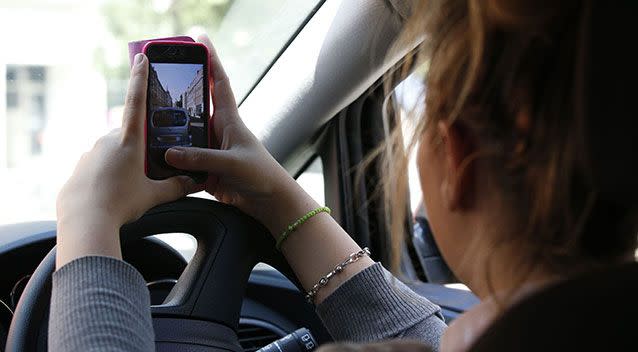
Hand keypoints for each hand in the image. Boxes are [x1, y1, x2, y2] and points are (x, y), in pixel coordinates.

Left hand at [56, 53, 196, 267]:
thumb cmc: (120, 204)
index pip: (137, 101)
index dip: (140, 78)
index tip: (141, 57)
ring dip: (124, 163)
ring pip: (114, 151)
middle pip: (130, 134)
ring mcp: (91, 152)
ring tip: (130, 188)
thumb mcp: (154, 195)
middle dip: (141, 147)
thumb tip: (197, 182)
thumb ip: (177, 186)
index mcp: (129, 141)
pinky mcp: (81, 166)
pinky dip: (109, 174)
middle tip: (148, 168)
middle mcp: (108, 141)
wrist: (84, 221)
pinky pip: (100, 164)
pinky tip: (113, 193)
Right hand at [165, 35, 317, 234]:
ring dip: (168, 128)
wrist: (267, 201)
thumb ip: (202, 158)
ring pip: (183, 133)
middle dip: (177, 90)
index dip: (210, 61)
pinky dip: (169, 158)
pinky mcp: (203, 168)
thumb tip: (170, 152)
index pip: (218, 83)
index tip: (199, 39)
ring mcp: (209, 149)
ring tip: (145, 118)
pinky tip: (153, 156)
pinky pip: (182, 159)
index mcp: (229, 120)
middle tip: (157, 77)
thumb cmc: (260, 175)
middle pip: (193, 105)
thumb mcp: (232, 163)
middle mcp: (216, 130)